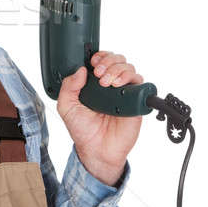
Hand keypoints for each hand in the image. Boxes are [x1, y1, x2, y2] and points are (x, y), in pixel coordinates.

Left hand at [56, 51, 143, 185]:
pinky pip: (140, 84)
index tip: (92, 62)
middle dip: (108, 61)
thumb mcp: (66, 106)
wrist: (96, 149)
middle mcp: (110, 85)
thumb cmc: (83, 130)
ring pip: (129, 68)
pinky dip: (130, 79)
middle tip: (99, 74)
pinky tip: (118, 86)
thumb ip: (68, 86)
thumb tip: (80, 70)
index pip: (102, 60)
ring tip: (107, 83)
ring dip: (118, 70)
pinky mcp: (134, 102)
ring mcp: (123, 93)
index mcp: (94, 84)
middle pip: (117, 60)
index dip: (99, 56)